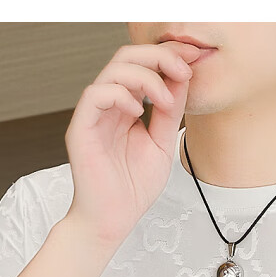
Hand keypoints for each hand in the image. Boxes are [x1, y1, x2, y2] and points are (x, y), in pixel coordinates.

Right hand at [63, 38, 203, 249]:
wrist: (112, 220)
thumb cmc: (133, 189)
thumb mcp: (161, 144)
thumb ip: (169, 112)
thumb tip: (182, 78)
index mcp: (126, 107)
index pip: (142, 65)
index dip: (168, 56)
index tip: (194, 58)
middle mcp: (108, 105)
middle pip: (127, 57)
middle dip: (159, 55)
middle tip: (184, 67)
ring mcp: (93, 115)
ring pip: (113, 69)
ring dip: (146, 76)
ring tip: (164, 98)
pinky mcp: (81, 128)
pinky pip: (95, 94)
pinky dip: (120, 94)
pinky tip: (138, 111)